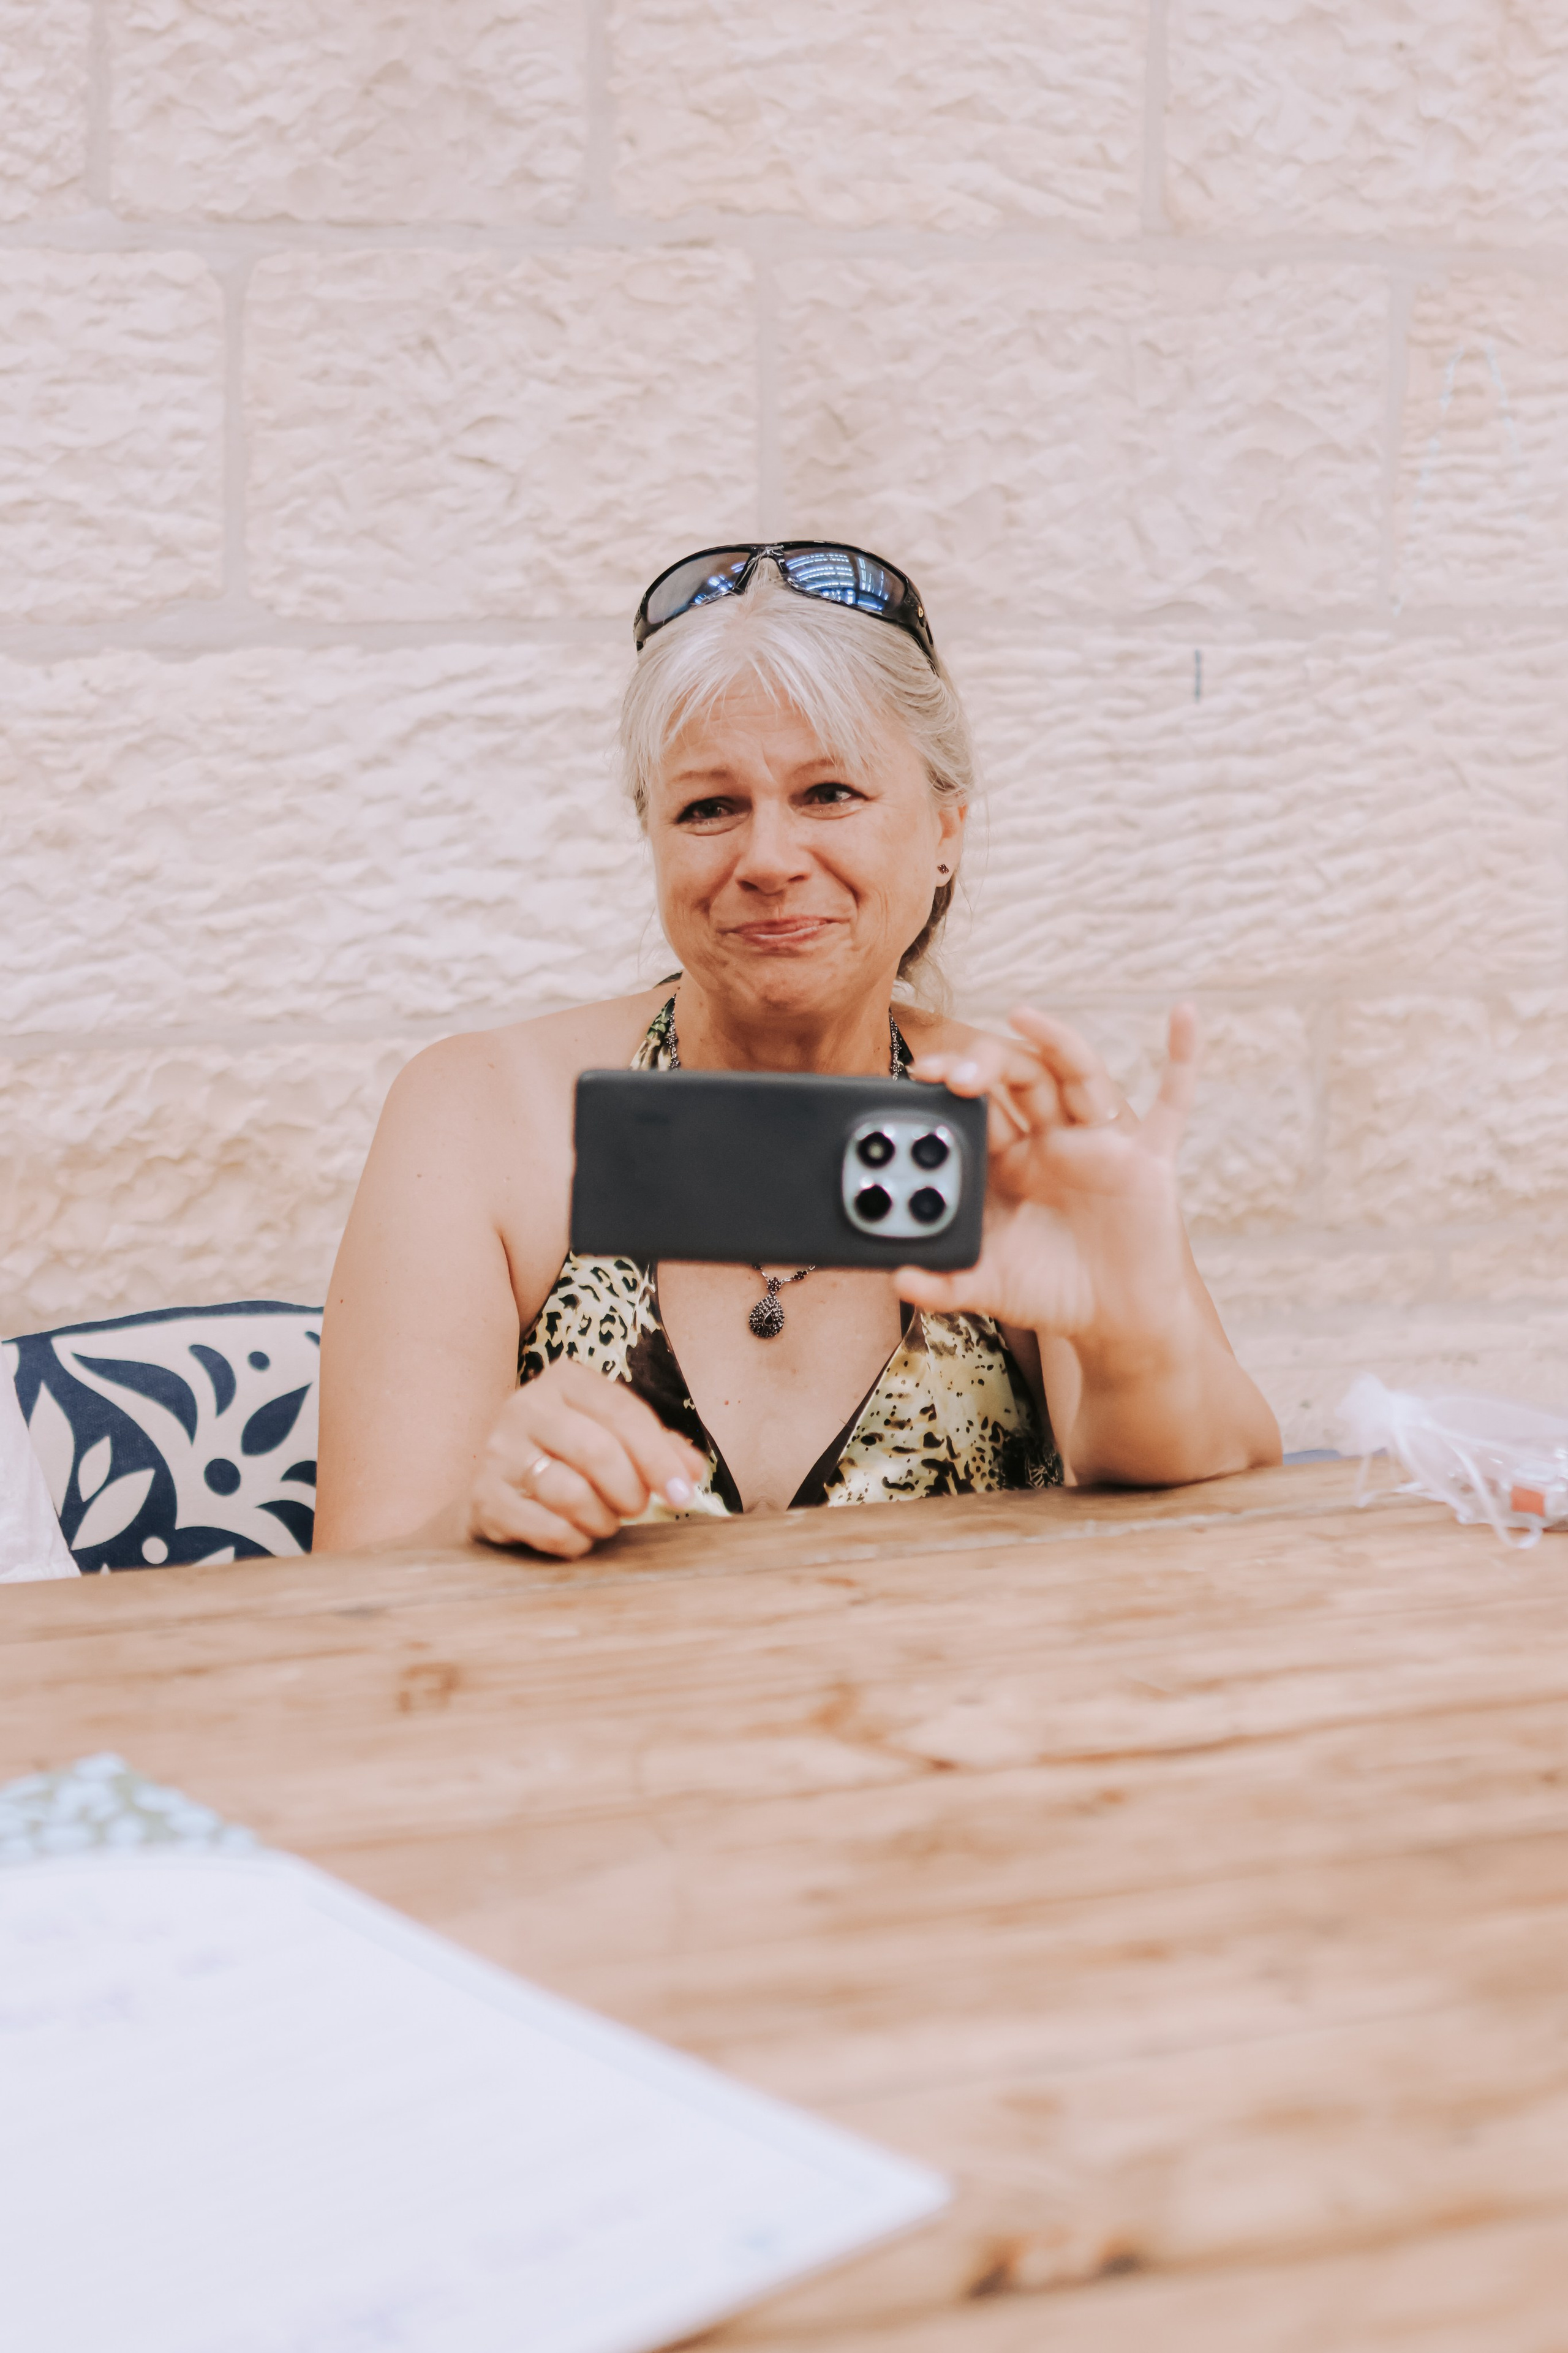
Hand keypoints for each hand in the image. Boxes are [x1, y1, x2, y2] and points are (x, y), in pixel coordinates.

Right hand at [467, 1359, 707, 1558]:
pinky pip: (546, 1527)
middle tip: (637, 1508)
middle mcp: (526, 1406)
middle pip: (597, 1452)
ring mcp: (498, 1450)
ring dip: (602, 1520)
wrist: (497, 1487)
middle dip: (630, 1491)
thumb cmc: (569, 1458)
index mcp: (564, 1380)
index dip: (660, 1457)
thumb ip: (657, 1448)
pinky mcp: (485, 1496)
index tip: (683, 1491)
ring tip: (605, 1521)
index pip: (624, 1413)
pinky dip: (574, 1541)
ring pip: (570, 1493)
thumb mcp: (613, 1438)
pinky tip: (577, 1537)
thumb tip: (693, 1472)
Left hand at [898, 1005, 1202, 1367]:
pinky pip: (1171, 1102)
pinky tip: (1184, 1016)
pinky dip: (1181, 1058)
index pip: (979, 1105)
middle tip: (951, 1072)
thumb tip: (899, 1280)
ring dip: (1056, 1042)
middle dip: (988, 1063)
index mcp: (1011, 1160)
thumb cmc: (1053, 1292)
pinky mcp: (1147, 1159)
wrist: (1116, 1322)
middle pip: (1023, 1078)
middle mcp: (1054, 1140)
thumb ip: (945, 1284)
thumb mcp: (991, 1286)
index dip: (952, 1084)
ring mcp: (1101, 1144)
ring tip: (1023, 1015)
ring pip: (1080, 1076)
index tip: (921, 1076)